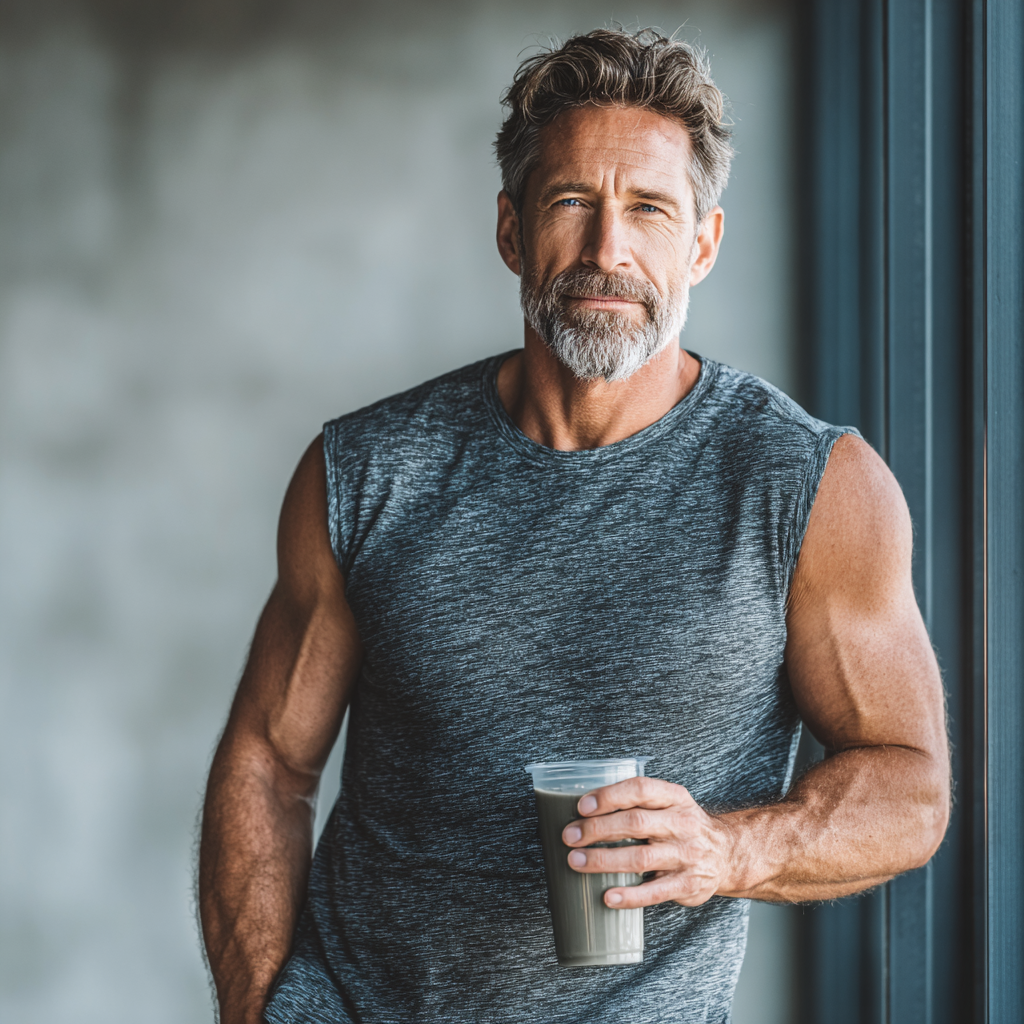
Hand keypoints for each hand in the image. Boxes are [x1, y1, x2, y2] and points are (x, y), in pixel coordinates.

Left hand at [561, 777, 736, 908]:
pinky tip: (608, 897)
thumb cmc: (683, 827)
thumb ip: (636, 804)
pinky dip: (629, 896)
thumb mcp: (669, 804)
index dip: (609, 796)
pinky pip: (654, 892)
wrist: (728, 854)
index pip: (640, 790)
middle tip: (570, 837)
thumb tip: (584, 811)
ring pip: (640, 858)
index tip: (582, 806)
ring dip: (603, 861)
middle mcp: (682, 824)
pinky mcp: (688, 885)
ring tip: (576, 862)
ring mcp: (687, 856)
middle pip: (635, 824)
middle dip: (597, 830)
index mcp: (675, 798)